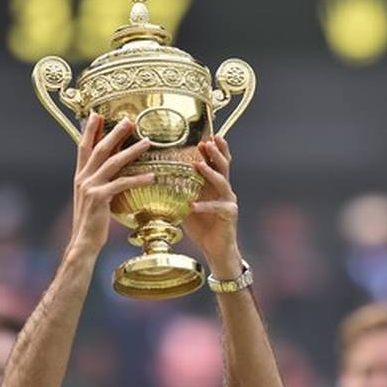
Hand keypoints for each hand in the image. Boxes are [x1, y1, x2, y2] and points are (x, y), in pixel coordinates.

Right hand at [68, 114, 155, 253]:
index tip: (97, 114)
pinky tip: (152, 176)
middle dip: (114, 132)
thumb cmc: (92, 221)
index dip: (89, 130)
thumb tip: (111, 170)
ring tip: (147, 142)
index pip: (83, 147)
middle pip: (99, 149)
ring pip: (112, 162)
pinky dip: (138, 179)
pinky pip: (122, 183)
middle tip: (129, 120)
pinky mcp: (100, 198)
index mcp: (80, 176)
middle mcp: (83, 178)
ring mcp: (90, 187)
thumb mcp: (91, 197)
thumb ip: (99, 182)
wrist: (83, 241)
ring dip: (131, 151)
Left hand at [186, 136, 242, 277]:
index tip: (205, 137)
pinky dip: (204, 205)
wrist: (216, 249)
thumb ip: (179, 192)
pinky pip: (217, 207)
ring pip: (222, 181)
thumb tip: (156, 182)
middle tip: (206, 142)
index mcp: (215, 186)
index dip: (213, 149)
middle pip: (224, 166)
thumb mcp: (187, 205)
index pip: (216, 162)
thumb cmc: (202, 227)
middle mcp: (224, 190)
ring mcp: (229, 201)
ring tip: (197, 164)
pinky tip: (192, 204)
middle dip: (216, 153)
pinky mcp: (230, 214)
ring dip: (209, 172)